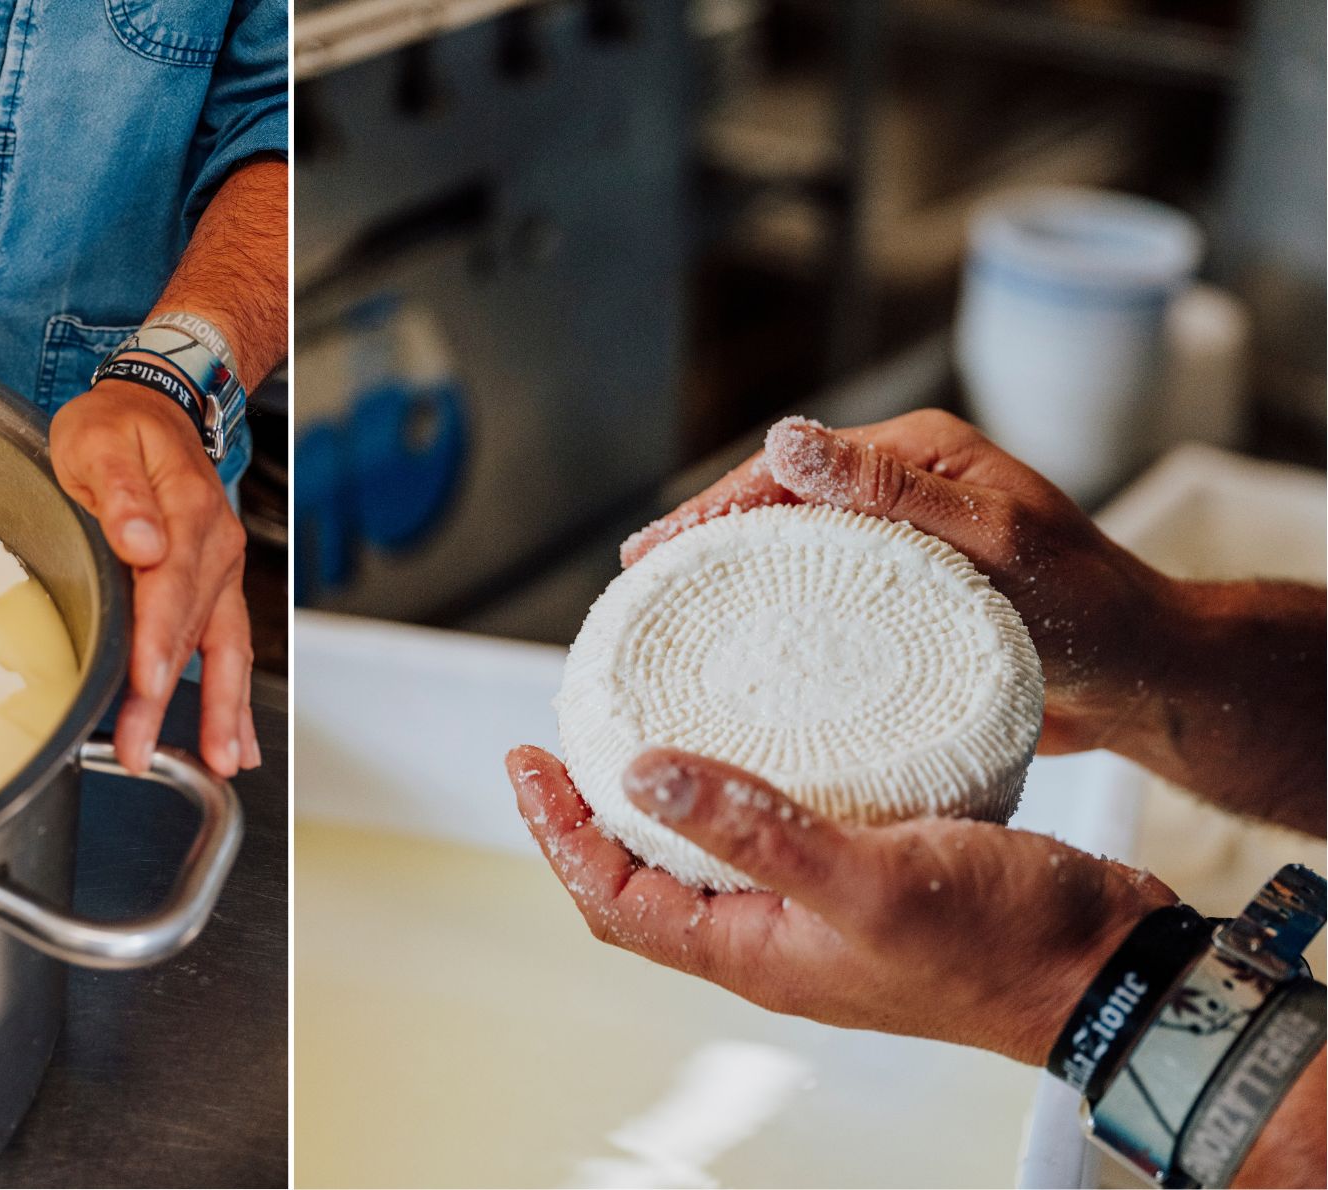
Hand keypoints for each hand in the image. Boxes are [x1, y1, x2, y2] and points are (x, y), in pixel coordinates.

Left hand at [51, 379, 258, 777]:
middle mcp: (212, 546)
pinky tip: (235, 744)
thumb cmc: (116, 426)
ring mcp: (220, 570)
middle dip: (167, 698)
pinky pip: (231, 648)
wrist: (155, 406)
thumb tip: (142, 539)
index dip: (157, 640)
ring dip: (218, 711)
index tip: (147, 682)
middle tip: (141, 750)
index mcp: (183, 511)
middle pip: (191, 631)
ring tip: (215, 764)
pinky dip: (235, 699)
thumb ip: (120, 490)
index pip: (169, 587)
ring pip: (221, 649)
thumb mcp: (98, 439)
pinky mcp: (216, 587)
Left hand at [507, 744, 1175, 1064]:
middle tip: (565, 737)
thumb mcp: (868, 878)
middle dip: (591, 814)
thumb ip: (754, 829)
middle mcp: (775, 939)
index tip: (526, 759)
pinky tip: (760, 734)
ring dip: (662, 799)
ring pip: (708, 857)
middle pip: (644, 881)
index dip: (557, 834)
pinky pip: (775, 836)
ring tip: (642, 725)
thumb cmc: (1003, 941)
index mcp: (756, 952)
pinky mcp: (868, 883)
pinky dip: (743, 788)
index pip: (614, 899)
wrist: (1113, 968)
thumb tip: (642, 774)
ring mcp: (820, 916)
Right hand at [620, 409, 1177, 754]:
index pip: (792, 468)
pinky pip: (829, 595)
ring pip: (798, 550)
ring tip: (671, 615)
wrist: (1153, 684)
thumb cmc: (1094, 614)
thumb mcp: (996, 543)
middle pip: (781, 504)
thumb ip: (894, 494)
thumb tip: (786, 441)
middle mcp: (909, 490)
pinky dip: (779, 612)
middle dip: (707, 538)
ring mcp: (909, 544)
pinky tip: (743, 649)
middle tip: (640, 582)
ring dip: (735, 576)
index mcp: (923, 455)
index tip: (654, 551)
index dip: (714, 506)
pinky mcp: (913, 596)